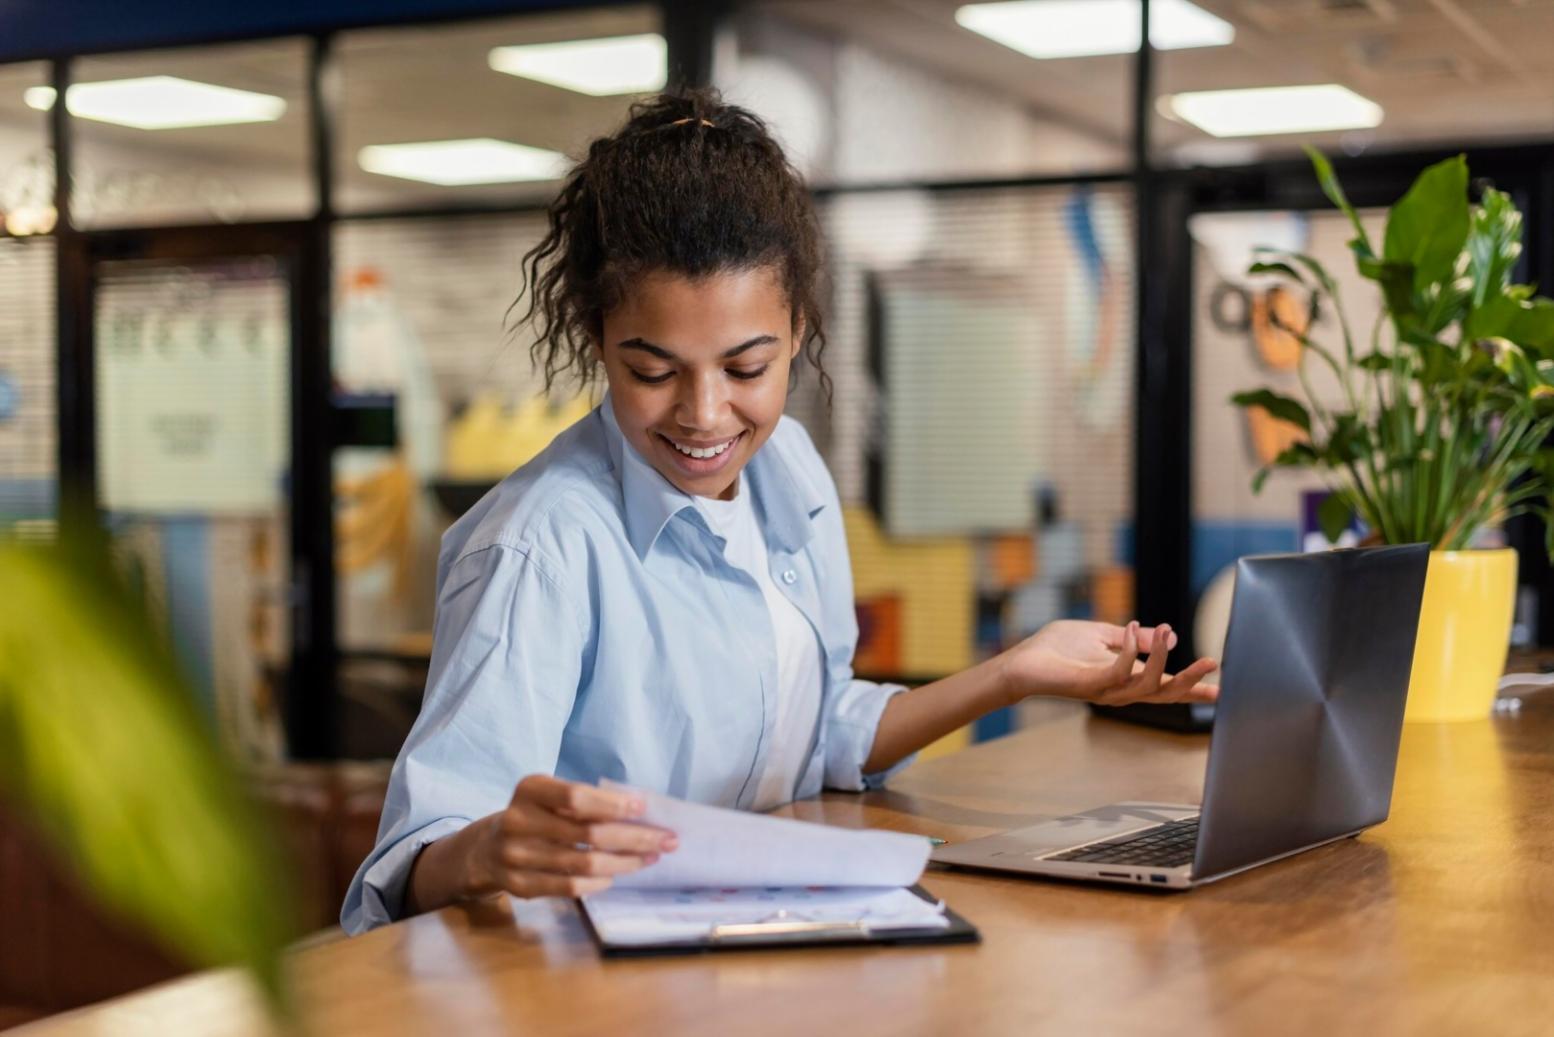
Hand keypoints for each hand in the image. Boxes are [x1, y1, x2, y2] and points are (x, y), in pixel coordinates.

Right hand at [466, 775, 677, 898]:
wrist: (486, 848)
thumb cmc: (535, 815)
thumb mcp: (550, 795)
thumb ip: (585, 800)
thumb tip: (640, 812)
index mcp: (529, 790)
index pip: (576, 798)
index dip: (612, 804)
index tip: (644, 808)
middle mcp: (518, 822)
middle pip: (588, 834)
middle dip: (635, 837)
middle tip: (667, 839)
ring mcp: (516, 857)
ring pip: (584, 863)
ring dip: (625, 862)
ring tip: (650, 857)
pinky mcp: (519, 886)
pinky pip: (569, 887)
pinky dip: (599, 881)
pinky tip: (617, 875)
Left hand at [998, 620, 1218, 706]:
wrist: (1022, 661)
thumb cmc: (1057, 649)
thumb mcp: (1102, 635)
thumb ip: (1133, 638)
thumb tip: (1164, 634)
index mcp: (1125, 679)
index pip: (1165, 686)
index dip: (1193, 688)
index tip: (1223, 687)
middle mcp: (1119, 690)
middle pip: (1164, 694)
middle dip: (1191, 681)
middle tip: (1213, 662)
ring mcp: (1105, 690)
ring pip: (1147, 686)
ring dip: (1162, 657)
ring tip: (1169, 630)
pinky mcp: (1089, 684)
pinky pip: (1119, 670)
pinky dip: (1131, 648)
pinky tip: (1133, 627)